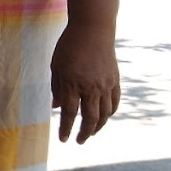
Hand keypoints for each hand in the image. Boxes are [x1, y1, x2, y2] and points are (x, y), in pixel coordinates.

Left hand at [50, 22, 120, 143]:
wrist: (93, 29)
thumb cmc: (69, 45)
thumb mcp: (56, 66)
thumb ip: (56, 88)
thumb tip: (56, 107)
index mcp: (73, 83)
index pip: (69, 113)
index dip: (65, 128)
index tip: (63, 140)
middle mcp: (91, 87)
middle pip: (89, 117)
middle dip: (84, 133)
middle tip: (78, 141)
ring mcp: (105, 84)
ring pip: (105, 113)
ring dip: (98, 126)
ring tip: (91, 133)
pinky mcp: (115, 80)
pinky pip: (115, 102)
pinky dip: (110, 113)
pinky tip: (104, 118)